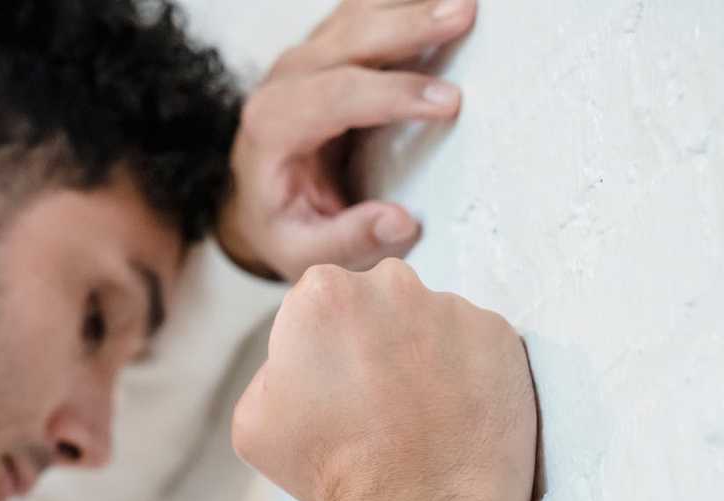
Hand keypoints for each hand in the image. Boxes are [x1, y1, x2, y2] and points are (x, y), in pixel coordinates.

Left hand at [218, 0, 478, 281]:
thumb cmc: (283, 225)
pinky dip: (402, 6)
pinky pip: (365, 13)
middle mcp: (285, 81)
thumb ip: (346, 239)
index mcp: (273, 127)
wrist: (258, 202)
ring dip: (411, 6)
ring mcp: (306, 58)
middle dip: (409, 25)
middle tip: (464, 15)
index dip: (394, 95)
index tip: (448, 102)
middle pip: (350, 38)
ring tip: (465, 6)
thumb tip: (400, 222)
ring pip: (358, 14)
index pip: (336, 98)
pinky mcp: (326, 48)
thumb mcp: (303, 252)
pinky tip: (438, 5)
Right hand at [232, 260, 536, 500]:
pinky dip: (470, 371)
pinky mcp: (501, 335)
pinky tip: (456, 414)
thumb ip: (272, 366)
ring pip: (432, 320)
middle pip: (380, 300)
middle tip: (379, 398)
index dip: (327, 344)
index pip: (323, 301)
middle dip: (378, 337)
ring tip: (423, 413)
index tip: (337, 383)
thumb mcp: (255, 419)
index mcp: (324, 292)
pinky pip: (478, 343)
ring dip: (426, 353)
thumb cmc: (332, 472)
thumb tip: (302, 356)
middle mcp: (392, 284)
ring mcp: (453, 307)